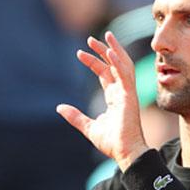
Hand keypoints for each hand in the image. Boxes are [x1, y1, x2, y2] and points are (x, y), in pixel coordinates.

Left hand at [57, 31, 149, 170]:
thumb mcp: (88, 127)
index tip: (79, 54)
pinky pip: (126, 75)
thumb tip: (60, 108)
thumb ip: (75, 116)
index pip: (104, 73)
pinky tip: (110, 52)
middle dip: (103, 50)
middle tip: (91, 39)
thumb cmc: (112, 142)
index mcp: (115, 97)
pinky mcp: (130, 97)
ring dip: (115, 50)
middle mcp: (122, 92)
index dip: (93, 62)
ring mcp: (128, 93)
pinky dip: (119, 62)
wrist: (125, 153)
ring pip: (123, 65)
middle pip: (114, 65)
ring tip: (106, 36)